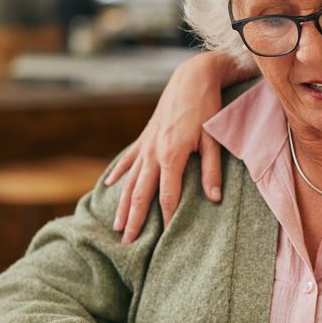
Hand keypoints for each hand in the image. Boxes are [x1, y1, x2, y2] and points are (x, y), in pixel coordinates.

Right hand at [105, 53, 228, 242]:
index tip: (166, 238)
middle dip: (134, 220)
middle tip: (127, 244)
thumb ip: (212, 171)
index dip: (167, 219)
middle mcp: (153, 153)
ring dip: (122, 205)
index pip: (168, 196)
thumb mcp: (213, 140)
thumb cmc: (206, 108)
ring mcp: (145, 145)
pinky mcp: (144, 137)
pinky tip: (108, 188)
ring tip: (116, 226)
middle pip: (141, 194)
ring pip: (130, 181)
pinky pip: (128, 160)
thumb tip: (214, 198)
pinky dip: (118, 175)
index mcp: (172, 156)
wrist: (190, 78)